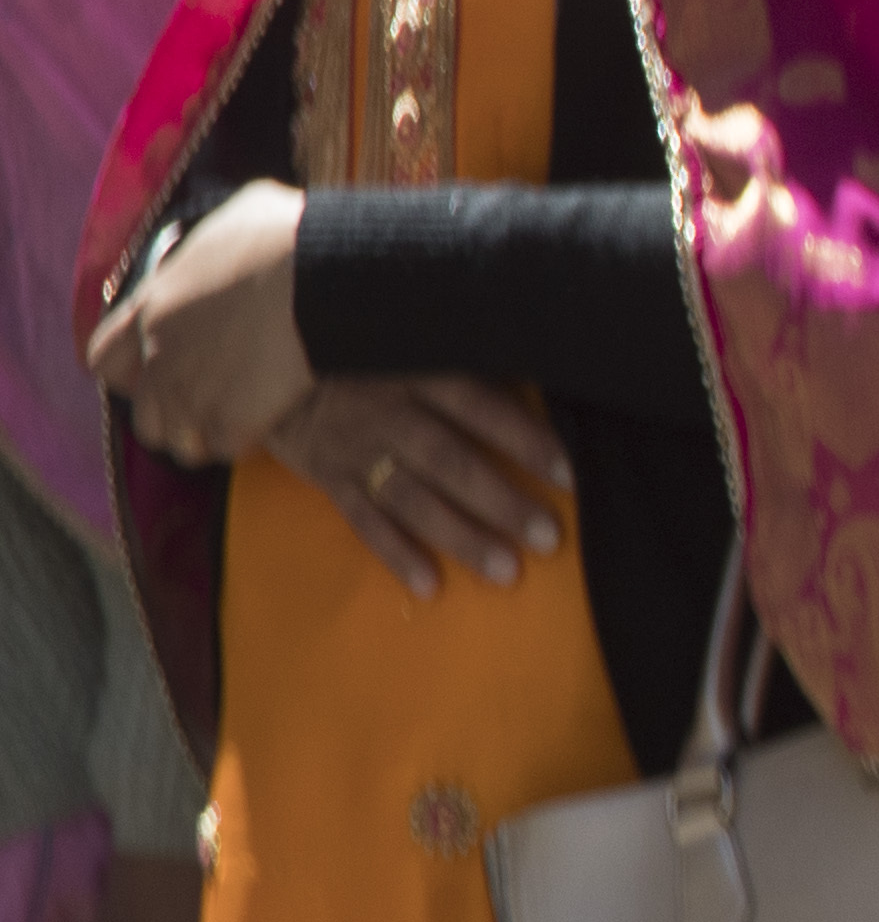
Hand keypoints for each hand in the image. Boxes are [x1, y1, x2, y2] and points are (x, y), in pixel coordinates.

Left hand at [86, 182, 315, 466]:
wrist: (323, 273)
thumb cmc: (287, 234)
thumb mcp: (242, 214)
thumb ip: (219, 239)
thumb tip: (237, 234)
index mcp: (154, 306)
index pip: (105, 359)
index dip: (129, 371)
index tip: (157, 369)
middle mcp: (160, 356)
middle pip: (145, 417)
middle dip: (173, 416)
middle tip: (211, 401)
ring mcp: (193, 393)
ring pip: (181, 443)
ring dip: (207, 435)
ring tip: (239, 418)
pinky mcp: (233, 420)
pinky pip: (225, 448)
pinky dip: (244, 440)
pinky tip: (267, 419)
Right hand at [263, 375, 567, 596]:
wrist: (267, 359)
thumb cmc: (364, 348)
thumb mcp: (408, 335)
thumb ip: (462, 354)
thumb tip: (539, 367)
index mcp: (417, 371)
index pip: (480, 407)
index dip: (524, 439)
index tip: (568, 475)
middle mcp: (389, 413)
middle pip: (451, 462)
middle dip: (501, 503)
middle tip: (548, 538)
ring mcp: (356, 448)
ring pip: (414, 499)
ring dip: (460, 537)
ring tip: (507, 572)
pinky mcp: (328, 477)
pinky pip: (364, 521)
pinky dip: (396, 554)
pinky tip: (430, 586)